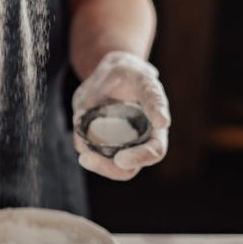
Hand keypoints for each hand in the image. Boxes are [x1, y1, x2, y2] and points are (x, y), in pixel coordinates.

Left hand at [72, 51, 170, 180]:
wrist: (105, 76)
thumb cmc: (129, 74)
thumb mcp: (142, 79)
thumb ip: (153, 98)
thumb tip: (163, 124)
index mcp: (155, 129)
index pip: (154, 151)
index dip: (140, 158)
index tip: (120, 159)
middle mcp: (137, 143)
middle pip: (128, 169)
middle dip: (108, 168)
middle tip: (86, 159)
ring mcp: (117, 147)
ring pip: (108, 167)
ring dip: (92, 162)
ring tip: (82, 152)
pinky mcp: (98, 145)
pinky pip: (90, 151)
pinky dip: (82, 143)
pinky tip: (79, 119)